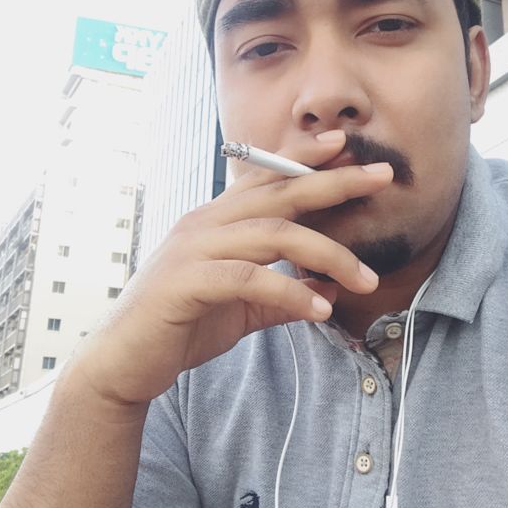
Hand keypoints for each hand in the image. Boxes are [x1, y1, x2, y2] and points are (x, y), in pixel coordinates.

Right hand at [72, 130, 393, 405]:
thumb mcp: (243, 306)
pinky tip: (321, 312)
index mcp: (217, 220)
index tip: (346, 146)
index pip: (268, 178)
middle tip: (383, 174)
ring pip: (273, 233)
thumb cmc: (182, 325)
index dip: (306, 158)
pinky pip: (249, 278)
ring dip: (328, 253)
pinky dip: (289, 292)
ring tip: (367, 278)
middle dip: (334, 181)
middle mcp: (205, 223)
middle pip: (280, 192)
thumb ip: (282, 294)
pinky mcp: (186, 282)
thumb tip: (328, 292)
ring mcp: (194, 248)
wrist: (124, 362)